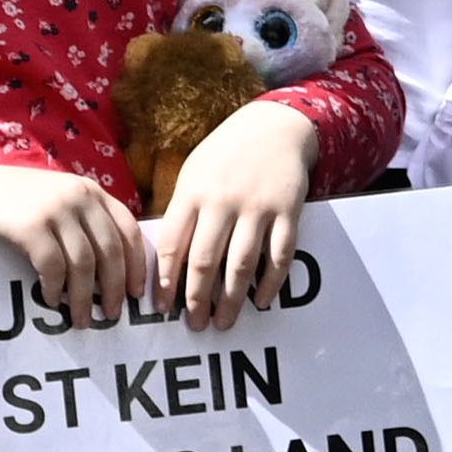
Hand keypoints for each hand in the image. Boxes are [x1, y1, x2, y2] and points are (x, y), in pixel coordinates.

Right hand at [0, 160, 148, 325]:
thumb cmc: (22, 200)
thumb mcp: (63, 200)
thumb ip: (87, 223)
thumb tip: (112, 274)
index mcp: (94, 192)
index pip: (129, 230)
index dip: (137, 264)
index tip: (137, 292)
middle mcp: (80, 198)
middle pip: (110, 250)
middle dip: (115, 287)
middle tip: (113, 314)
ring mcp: (55, 210)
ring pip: (84, 263)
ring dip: (84, 297)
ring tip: (82, 319)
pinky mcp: (30, 225)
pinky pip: (52, 265)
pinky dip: (55, 288)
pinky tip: (52, 301)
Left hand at [155, 98, 316, 329]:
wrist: (276, 126)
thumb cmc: (226, 155)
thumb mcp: (194, 173)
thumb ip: (182, 212)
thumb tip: (167, 262)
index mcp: (193, 191)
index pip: (174, 245)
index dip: (166, 281)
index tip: (163, 308)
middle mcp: (223, 200)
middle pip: (205, 260)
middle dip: (196, 299)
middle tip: (194, 325)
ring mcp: (258, 206)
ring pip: (241, 263)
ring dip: (231, 299)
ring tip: (224, 322)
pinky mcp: (289, 210)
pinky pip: (280, 254)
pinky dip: (272, 282)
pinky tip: (262, 300)